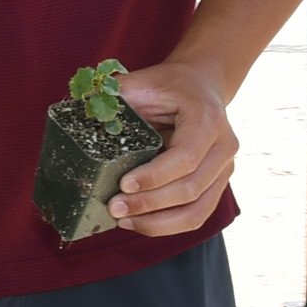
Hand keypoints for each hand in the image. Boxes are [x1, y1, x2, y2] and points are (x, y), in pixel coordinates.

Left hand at [111, 58, 239, 236]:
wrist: (199, 86)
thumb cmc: (167, 85)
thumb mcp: (142, 82)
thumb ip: (117, 98)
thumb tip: (81, 113)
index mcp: (207, 120)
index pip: (185, 157)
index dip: (155, 176)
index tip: (123, 184)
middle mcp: (223, 147)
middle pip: (191, 188)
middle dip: (150, 204)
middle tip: (114, 208)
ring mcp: (224, 169)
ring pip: (198, 210)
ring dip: (159, 222)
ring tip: (123, 221)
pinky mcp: (217, 184)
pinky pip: (197, 215)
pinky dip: (169, 225)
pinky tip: (139, 223)